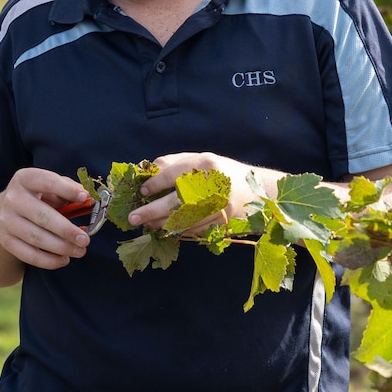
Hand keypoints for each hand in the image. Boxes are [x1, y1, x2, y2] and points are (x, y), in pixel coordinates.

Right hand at [0, 167, 92, 269]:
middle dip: (66, 230)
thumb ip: (69, 189)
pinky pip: (28, 255)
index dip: (67, 190)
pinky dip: (48, 261)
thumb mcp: (51, 187)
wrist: (7, 211)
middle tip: (85, 240)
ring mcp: (6, 220)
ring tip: (80, 251)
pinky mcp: (5, 240)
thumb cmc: (39, 198)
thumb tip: (88, 199)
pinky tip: (64, 259)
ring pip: (36, 238)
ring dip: (61, 247)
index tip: (85, 198)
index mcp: (26, 179)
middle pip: (42, 216)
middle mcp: (13, 198)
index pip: (47, 182)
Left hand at [127, 152, 277, 233]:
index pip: (173, 175)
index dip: (154, 184)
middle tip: (134, 217)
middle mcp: (213, 186)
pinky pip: (194, 230)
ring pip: (184, 220)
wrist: (257, 193)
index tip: (142, 192)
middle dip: (151, 211)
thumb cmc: (222, 173)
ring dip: (162, 225)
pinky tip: (167, 229)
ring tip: (148, 225)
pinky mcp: (222, 223)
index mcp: (206, 165)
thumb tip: (147, 171)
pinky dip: (179, 231)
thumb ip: (173, 163)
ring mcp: (219, 207)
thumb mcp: (200, 159)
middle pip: (176, 201)